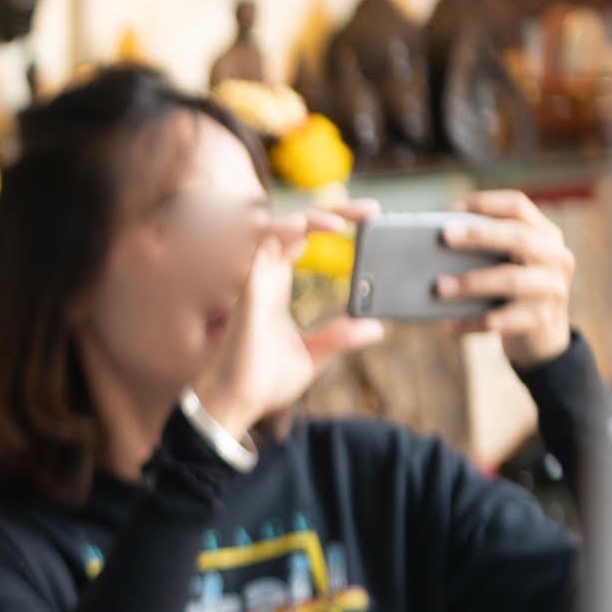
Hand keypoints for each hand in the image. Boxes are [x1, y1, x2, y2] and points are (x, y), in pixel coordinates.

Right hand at [193, 205, 384, 436]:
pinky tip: (304, 226)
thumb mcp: (313, 357)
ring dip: (313, 218)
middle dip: (334, 211)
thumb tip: (375, 328)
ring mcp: (255, 281)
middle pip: (296, 227)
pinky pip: (262, 251)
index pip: (303, 239)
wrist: (237, 403)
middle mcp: (265, 277)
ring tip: (345, 219)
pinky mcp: (249, 292)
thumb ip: (339, 337)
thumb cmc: (263, 381)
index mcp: (276, 286)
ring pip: (280, 230)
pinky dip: (282, 233)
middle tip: (373, 209)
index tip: (368, 217)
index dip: (331, 222)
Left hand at [440, 191, 575, 365]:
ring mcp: (552, 289)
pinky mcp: (541, 320)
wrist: (542, 336)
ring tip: (440, 286)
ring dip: (472, 282)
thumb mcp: (510, 262)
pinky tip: (448, 323)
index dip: (486, 203)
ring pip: (512, 280)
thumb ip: (486, 247)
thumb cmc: (513, 291)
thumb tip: (434, 239)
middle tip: (445, 236)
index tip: (453, 209)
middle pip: (520, 238)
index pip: (519, 206)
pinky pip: (501, 320)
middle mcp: (555, 257)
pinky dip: (471, 321)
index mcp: (544, 235)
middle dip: (480, 235)